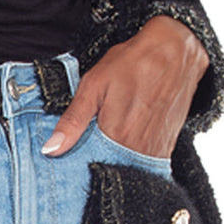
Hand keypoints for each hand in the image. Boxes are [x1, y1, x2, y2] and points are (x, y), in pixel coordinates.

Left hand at [40, 15, 208, 158]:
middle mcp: (139, 149)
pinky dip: (134, 158)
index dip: (78, 167)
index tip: (69, 162)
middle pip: (111, 170)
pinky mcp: (167, 146)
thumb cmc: (132, 64)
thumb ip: (72, 121)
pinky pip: (146, 164)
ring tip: (108, 143)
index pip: (91, 168)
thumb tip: (50, 149)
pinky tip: (126, 141)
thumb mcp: (93, 85)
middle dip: (97, 165)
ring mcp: (156, 150)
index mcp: (116, 136)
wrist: (173, 52)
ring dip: (116, 163)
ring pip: (129, 169)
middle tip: (89, 148)